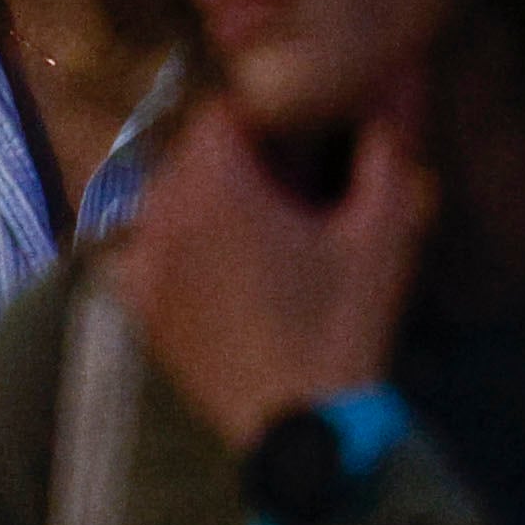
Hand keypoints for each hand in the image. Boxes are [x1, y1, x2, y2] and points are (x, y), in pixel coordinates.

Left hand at [102, 95, 433, 446]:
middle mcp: (165, 217)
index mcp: (218, 188)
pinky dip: (166, 243)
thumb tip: (385, 102)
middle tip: (283, 176)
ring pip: (161, 199)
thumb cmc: (340, 321)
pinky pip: (139, 251)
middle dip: (231, 154)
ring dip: (199, 194)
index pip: (219, 114)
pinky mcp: (140, 309)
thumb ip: (383, 156)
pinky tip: (203, 260)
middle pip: (188, 154)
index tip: (298, 133)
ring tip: (248, 219)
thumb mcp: (382, 233)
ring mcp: (144, 266)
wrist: (298, 422)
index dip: (261, 114)